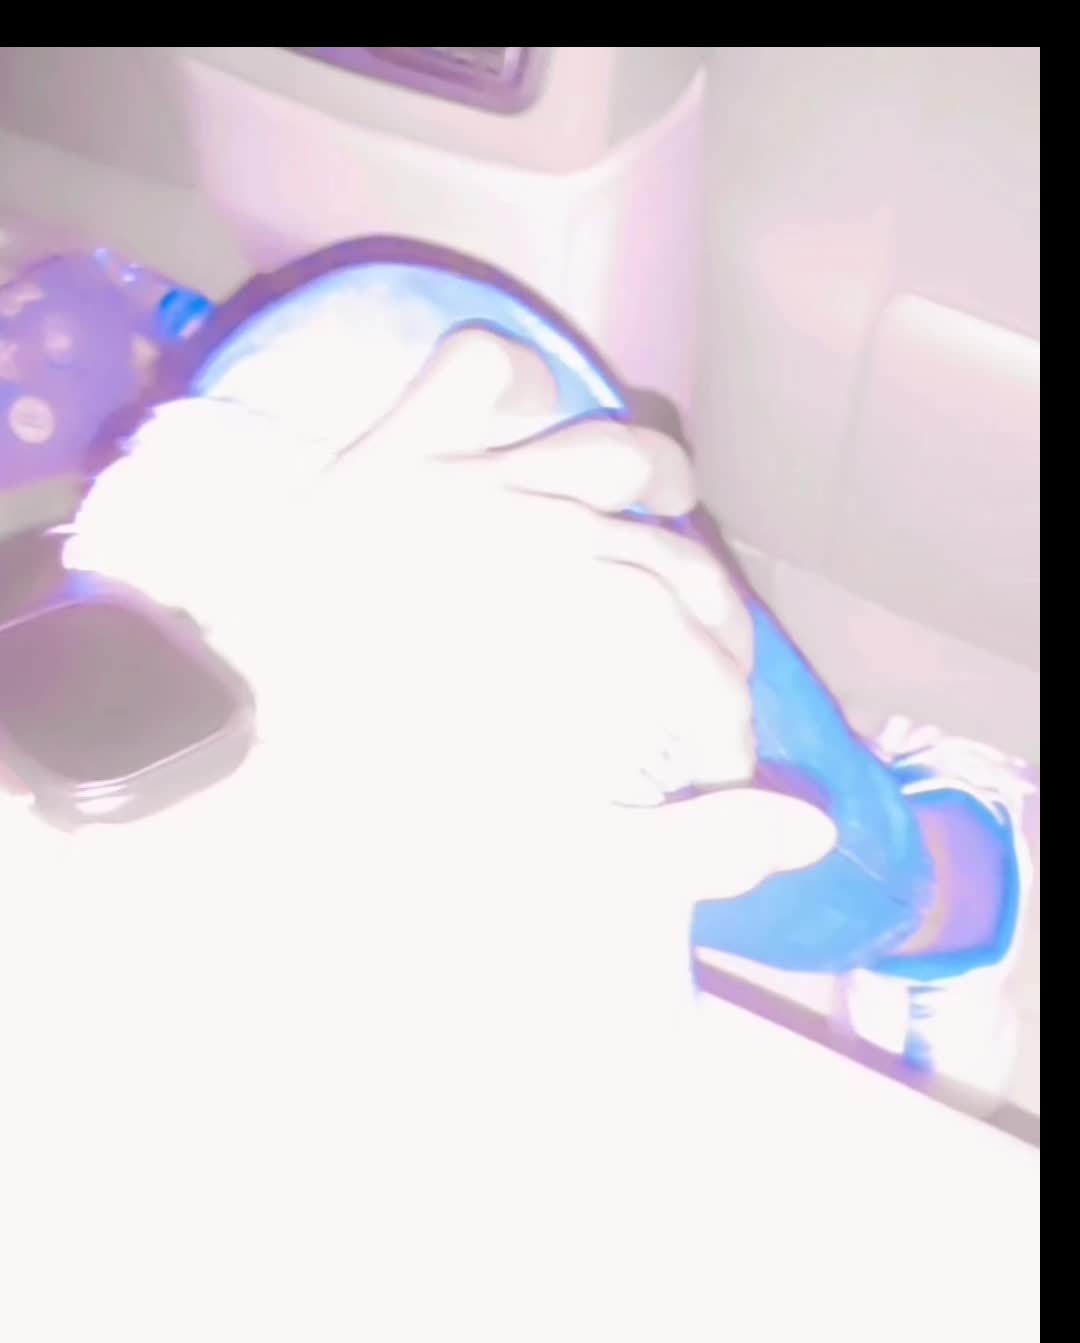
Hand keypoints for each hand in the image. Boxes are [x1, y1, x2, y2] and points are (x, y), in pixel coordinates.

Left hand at [62, 322, 835, 897]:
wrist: (213, 755)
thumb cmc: (364, 813)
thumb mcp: (531, 853)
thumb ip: (676, 846)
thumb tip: (804, 827)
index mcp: (583, 631)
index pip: (704, 661)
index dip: (729, 720)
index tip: (717, 769)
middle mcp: (550, 534)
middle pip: (675, 558)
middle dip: (710, 627)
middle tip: (697, 677)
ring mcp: (469, 482)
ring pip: (609, 446)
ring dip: (654, 494)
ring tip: (656, 530)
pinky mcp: (388, 456)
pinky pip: (475, 371)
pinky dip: (515, 388)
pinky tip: (526, 432)